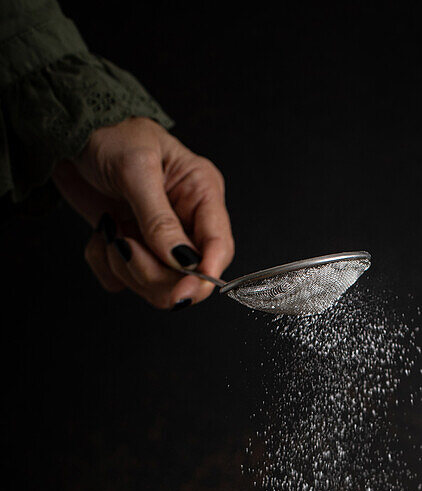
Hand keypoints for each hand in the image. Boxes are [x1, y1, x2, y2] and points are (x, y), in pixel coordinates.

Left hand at [53, 117, 234, 309]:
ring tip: (109, 231)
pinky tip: (101, 234)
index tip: (184, 291)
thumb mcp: (136, 169)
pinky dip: (106, 265)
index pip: (219, 246)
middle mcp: (185, 222)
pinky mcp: (133, 250)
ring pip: (157, 286)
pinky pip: (124, 282)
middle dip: (154, 272)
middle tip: (126, 245)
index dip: (205, 274)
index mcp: (201, 194)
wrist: (70, 136)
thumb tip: (182, 260)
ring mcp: (158, 240)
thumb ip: (159, 219)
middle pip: (188, 277)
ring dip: (126, 267)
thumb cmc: (110, 135)